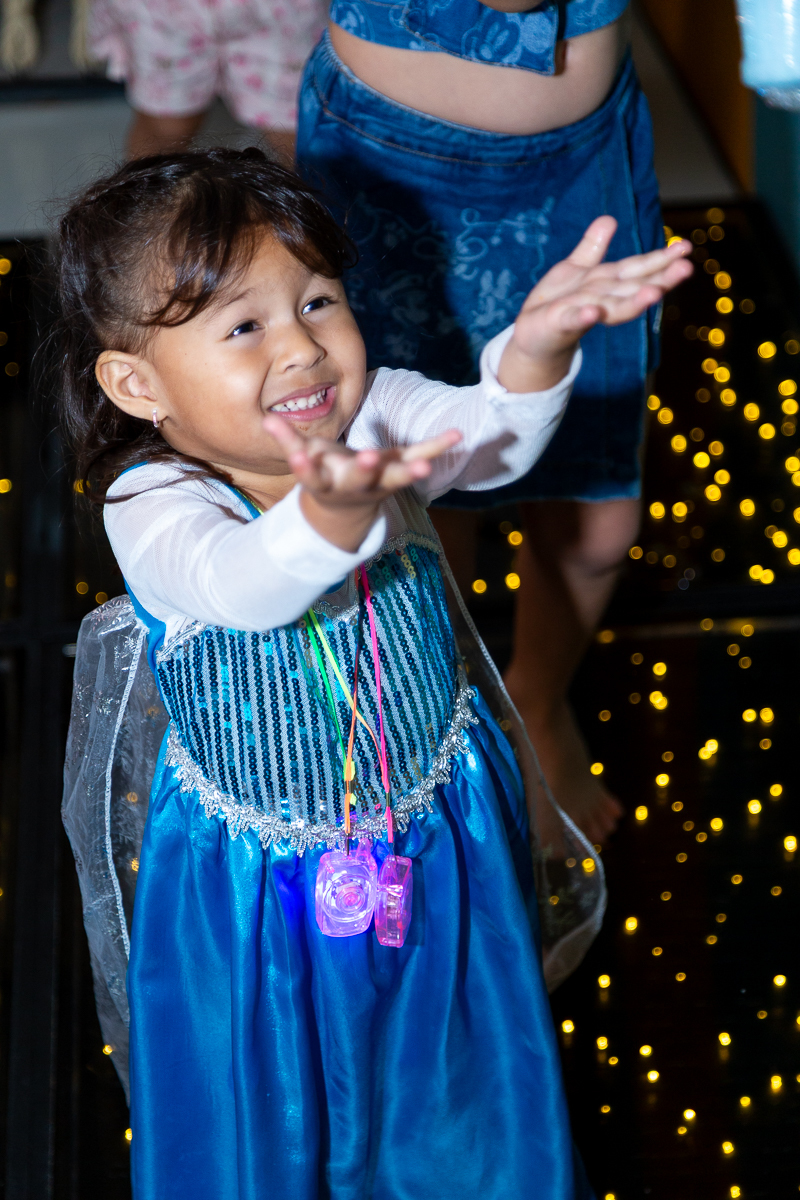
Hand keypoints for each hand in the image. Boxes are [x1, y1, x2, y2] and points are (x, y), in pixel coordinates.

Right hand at [263, 414, 460, 550]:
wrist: (347, 508)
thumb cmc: (323, 475)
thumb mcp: (304, 460)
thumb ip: (288, 441)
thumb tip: (267, 419)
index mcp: (324, 483)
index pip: (311, 476)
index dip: (304, 467)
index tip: (298, 457)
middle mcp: (353, 487)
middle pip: (358, 481)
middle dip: (363, 470)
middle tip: (370, 460)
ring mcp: (379, 482)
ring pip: (393, 478)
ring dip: (408, 472)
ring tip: (425, 467)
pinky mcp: (397, 472)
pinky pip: (418, 457)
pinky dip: (437, 447)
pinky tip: (457, 434)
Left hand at [498, 216, 692, 392]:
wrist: (531, 336)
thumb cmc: (556, 304)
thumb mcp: (575, 270)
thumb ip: (592, 247)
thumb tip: (609, 219)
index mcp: (606, 283)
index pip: (637, 268)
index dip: (661, 258)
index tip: (686, 247)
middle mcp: (601, 299)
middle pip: (633, 287)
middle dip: (660, 280)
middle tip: (686, 269)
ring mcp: (582, 313)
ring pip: (612, 307)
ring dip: (633, 301)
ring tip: (653, 292)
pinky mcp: (560, 325)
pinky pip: (573, 320)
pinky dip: (584, 317)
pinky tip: (594, 313)